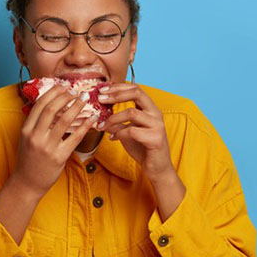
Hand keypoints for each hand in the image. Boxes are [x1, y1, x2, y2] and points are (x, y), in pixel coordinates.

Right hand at [12, 85, 95, 195]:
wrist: (27, 183)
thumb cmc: (29, 159)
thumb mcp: (26, 139)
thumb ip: (36, 124)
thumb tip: (51, 105)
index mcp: (26, 129)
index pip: (40, 104)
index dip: (52, 93)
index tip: (62, 87)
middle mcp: (35, 136)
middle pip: (51, 109)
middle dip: (65, 97)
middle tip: (75, 92)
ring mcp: (47, 147)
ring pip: (64, 120)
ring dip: (76, 107)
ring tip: (85, 100)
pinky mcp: (59, 157)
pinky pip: (75, 138)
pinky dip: (84, 126)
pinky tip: (91, 119)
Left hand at [99, 83, 184, 220]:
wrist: (156, 168)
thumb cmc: (142, 148)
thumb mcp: (126, 131)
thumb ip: (116, 121)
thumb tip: (98, 113)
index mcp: (150, 109)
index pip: (136, 88)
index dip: (118, 87)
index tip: (102, 90)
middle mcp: (156, 113)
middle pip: (137, 93)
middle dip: (116, 94)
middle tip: (100, 98)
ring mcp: (157, 125)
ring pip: (132, 112)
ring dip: (113, 117)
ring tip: (102, 124)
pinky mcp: (155, 138)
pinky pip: (132, 131)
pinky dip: (119, 133)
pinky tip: (112, 138)